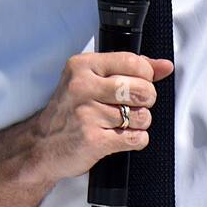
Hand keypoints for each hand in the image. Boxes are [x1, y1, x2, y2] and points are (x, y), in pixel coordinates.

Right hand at [32, 52, 174, 182]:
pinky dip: (135, 140)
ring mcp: (87, 114)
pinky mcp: (93, 140)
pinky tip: (120, 136)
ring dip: (139, 122)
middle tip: (133, 105)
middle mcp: (83, 87)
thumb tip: (165, 66)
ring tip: (123, 123)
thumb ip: (129, 69)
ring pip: (142, 116)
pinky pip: (136, 138)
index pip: (133, 62)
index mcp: (83, 66)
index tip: (139, 83)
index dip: (146, 76)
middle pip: (141, 89)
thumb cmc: (71, 110)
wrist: (41, 145)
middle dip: (145, 100)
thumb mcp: (92, 79)